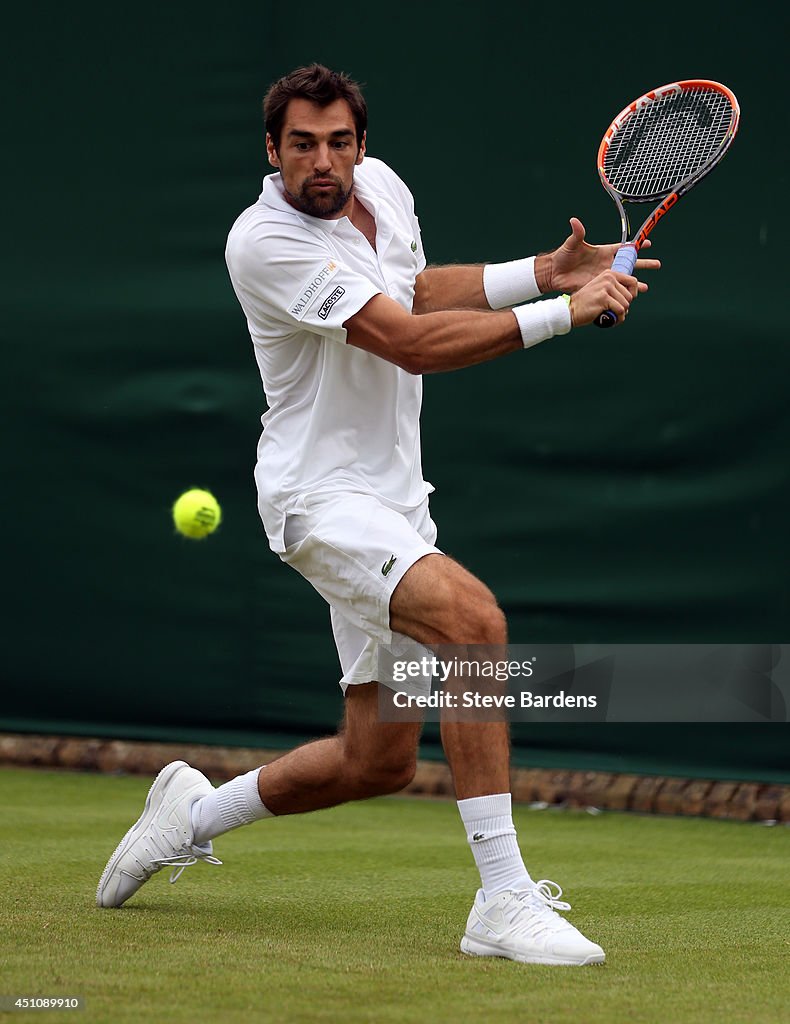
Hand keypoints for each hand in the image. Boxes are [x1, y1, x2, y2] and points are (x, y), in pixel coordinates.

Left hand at [535, 218, 660, 293]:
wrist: (554, 274)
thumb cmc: (562, 257)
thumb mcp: (571, 244)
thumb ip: (577, 233)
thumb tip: (574, 221)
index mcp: (603, 251)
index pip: (623, 247)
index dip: (636, 245)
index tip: (648, 243)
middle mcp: (607, 263)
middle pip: (629, 263)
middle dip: (643, 263)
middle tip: (657, 264)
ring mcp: (604, 276)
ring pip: (624, 278)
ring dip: (636, 282)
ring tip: (646, 287)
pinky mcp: (600, 286)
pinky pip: (615, 290)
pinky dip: (624, 293)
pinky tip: (631, 298)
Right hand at [568, 269, 638, 326]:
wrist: (569, 310)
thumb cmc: (586, 303)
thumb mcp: (602, 289)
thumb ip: (616, 288)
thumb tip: (638, 292)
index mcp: (609, 273)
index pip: (633, 281)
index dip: (633, 293)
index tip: (626, 301)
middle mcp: (608, 278)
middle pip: (630, 295)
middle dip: (625, 306)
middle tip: (614, 311)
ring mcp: (606, 287)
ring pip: (626, 304)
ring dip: (621, 314)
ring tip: (611, 316)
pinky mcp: (604, 298)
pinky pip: (621, 310)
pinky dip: (618, 319)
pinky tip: (611, 320)